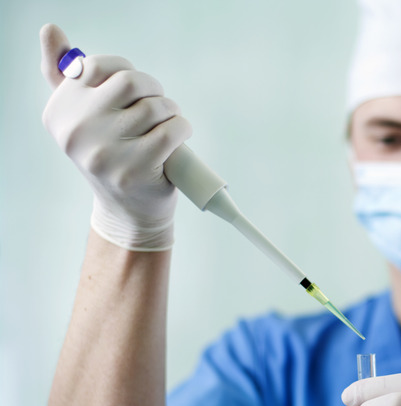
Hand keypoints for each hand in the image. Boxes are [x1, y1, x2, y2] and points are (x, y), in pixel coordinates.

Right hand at [40, 23, 191, 250]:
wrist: (127, 211)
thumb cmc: (110, 156)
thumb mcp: (81, 118)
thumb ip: (64, 74)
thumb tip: (50, 31)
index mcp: (59, 112)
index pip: (96, 66)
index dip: (124, 73)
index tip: (132, 91)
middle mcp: (76, 132)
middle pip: (130, 82)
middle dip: (153, 89)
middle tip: (159, 105)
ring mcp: (105, 153)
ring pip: (154, 106)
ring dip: (170, 111)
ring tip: (168, 124)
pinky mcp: (136, 169)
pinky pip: (172, 129)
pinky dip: (182, 128)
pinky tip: (178, 136)